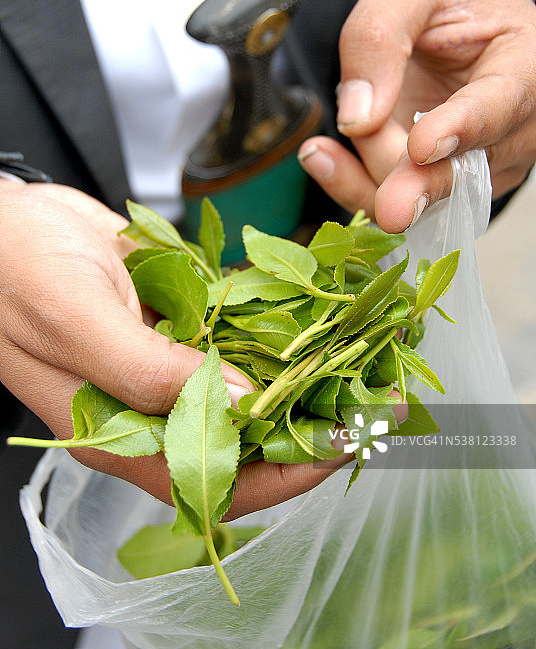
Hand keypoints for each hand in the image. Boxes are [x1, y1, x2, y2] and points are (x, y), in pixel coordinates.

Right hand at [1, 181, 405, 515]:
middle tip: (385, 395)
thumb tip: (240, 405)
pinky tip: (331, 315)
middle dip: (318, 421)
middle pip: (249, 436)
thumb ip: (151, 372)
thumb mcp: (75, 320)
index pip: (218, 479)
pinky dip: (286, 328)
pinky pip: (244, 333)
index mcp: (122, 432)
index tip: (351, 440)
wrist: (4, 219)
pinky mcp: (183, 322)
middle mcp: (155, 407)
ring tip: (376, 357)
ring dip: (313, 374)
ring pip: (255, 385)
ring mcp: (173, 363)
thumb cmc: (16, 270)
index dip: (290, 470)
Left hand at [298, 0, 535, 231]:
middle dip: (419, 186)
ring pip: (428, 193)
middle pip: (463, 169)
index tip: (422, 147)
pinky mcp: (450, 181)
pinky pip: (406, 200)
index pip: (498, 105)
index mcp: (524, 63)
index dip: (460, 128)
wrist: (471, 15)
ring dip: (372, 175)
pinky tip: (324, 161)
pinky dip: (360, 186)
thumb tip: (358, 119)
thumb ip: (379, 37)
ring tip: (321, 152)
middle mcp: (515, 125)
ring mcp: (486, 161)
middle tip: (388, 207)